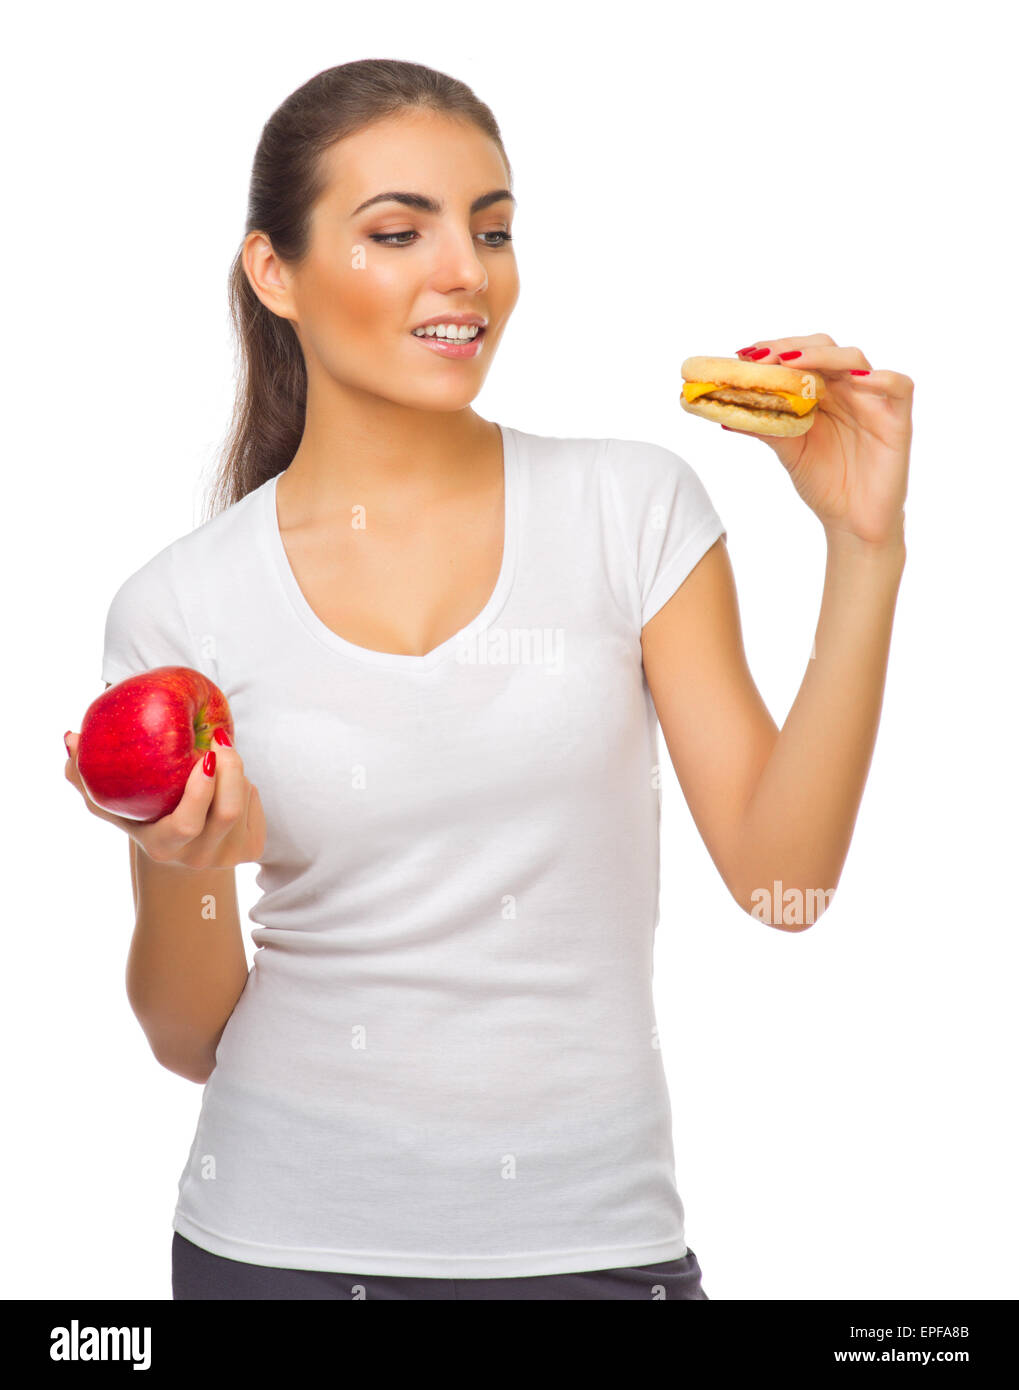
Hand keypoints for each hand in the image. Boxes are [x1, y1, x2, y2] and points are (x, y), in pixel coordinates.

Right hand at [64, 728, 265, 868]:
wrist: (182, 848)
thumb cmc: (142, 814)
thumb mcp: (111, 800)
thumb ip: (85, 773)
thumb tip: (71, 738)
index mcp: (162, 847)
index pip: (187, 823)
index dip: (200, 790)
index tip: (203, 754)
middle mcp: (197, 858)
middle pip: (226, 812)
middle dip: (229, 768)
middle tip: (219, 737)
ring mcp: (228, 858)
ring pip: (244, 803)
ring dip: (235, 772)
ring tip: (216, 757)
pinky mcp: (252, 849)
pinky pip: (257, 806)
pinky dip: (246, 784)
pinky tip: (227, 781)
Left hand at [724, 335, 912, 549]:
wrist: (852, 523)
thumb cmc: (823, 483)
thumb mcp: (788, 452)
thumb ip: (764, 428)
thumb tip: (723, 413)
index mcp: (821, 393)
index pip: (800, 357)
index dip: (774, 349)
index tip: (744, 355)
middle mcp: (847, 389)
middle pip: (825, 349)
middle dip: (792, 348)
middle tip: (762, 357)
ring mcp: (873, 401)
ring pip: (855, 359)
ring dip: (823, 356)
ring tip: (792, 362)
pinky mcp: (898, 420)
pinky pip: (899, 387)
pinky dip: (881, 378)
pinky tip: (857, 380)